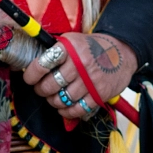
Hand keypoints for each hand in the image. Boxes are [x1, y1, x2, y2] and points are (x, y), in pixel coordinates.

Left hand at [23, 30, 137, 113]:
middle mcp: (80, 63)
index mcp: (70, 47)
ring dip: (53, 102)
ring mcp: (90, 80)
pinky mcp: (99, 94)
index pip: (43, 63)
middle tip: (41, 89)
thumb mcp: (74, 40)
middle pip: (51, 84)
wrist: (123, 52)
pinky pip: (77, 109)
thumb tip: (33, 65)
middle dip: (41, 90)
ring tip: (54, 98)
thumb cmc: (93, 47)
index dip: (31, 74)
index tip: (29, 78)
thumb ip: (56, 51)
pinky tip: (64, 108)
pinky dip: (67, 112)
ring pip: (62, 99)